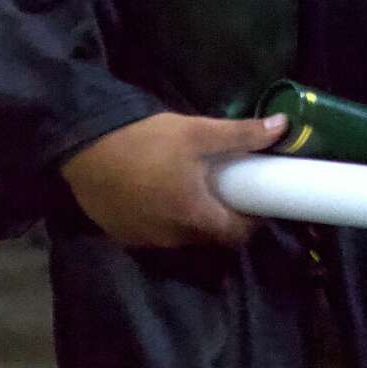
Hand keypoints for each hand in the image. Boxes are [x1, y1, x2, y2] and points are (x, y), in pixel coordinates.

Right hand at [60, 109, 286, 248]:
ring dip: (191, 219)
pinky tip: (159, 192)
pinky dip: (164, 219)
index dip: (250, 221)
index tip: (255, 200)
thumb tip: (282, 127)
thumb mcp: (197, 132)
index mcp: (193, 216)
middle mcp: (171, 238)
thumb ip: (241, 134)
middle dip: (221, 217)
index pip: (235, 236)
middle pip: (208, 237)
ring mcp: (144, 240)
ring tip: (192, 187)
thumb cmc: (146, 141)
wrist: (84, 148)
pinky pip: (154, 233)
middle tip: (225, 187)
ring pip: (180, 237)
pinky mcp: (122, 235)